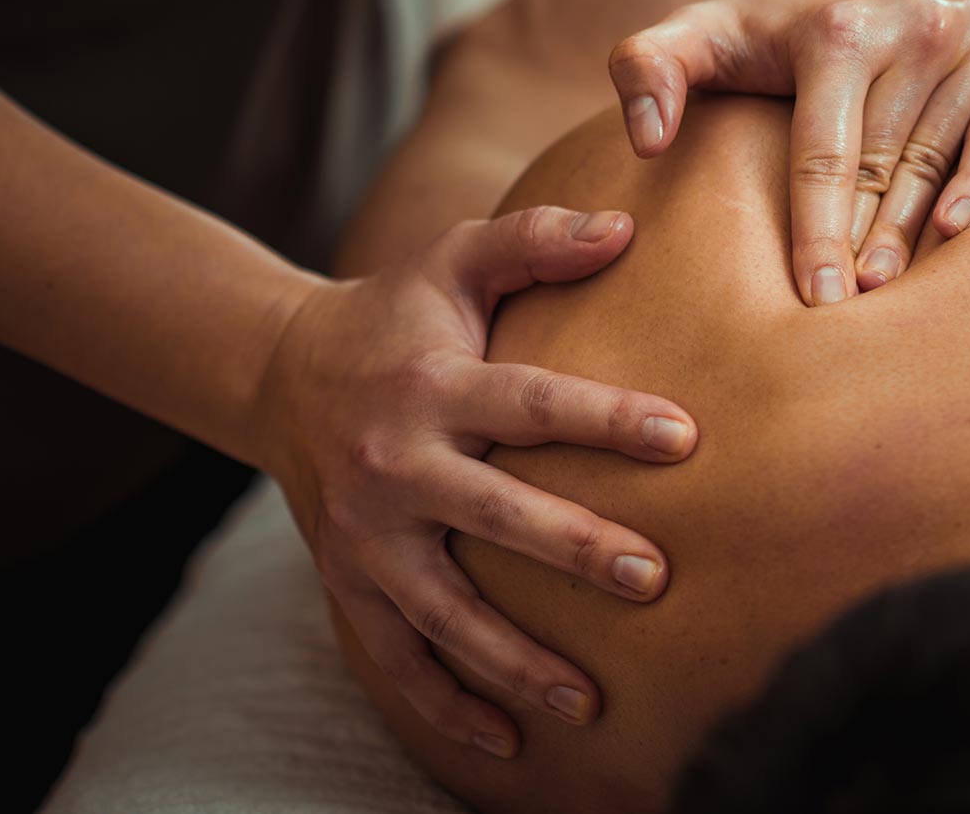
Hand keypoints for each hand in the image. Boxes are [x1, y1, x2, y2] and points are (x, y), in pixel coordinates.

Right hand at [252, 207, 698, 758]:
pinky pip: (396, 659)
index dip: (606, 418)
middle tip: (652, 578)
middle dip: (572, 549)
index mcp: (432, 383)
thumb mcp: (455, 258)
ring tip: (591, 702)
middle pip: (491, 515)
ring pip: (443, 611)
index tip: (685, 438)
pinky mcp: (350, 584)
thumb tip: (625, 226)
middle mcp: (395, 464)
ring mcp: (367, 537)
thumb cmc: (400, 314)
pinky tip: (509, 744)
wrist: (284, 375)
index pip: (529, 402)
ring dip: (514, 661)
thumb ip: (535, 239)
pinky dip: (445, 708)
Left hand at [608, 0, 969, 304]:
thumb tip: (648, 139)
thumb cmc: (767, 31)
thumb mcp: (695, 33)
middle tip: (842, 318)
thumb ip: (646, 69)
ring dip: (911, 235)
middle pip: (882, 166)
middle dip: (860, 245)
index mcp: (837, 29)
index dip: (816, 234)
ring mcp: (968, 42)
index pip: (824, 154)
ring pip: (934, 164)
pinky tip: (956, 234)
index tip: (811, 303)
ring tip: (883, 295)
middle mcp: (911, 27)